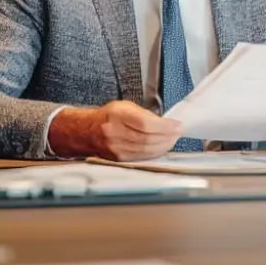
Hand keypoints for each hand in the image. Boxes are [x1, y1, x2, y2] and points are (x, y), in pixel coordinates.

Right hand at [48, 100, 182, 160]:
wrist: (87, 130)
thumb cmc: (108, 117)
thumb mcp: (126, 106)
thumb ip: (145, 114)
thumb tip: (165, 123)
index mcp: (117, 115)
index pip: (146, 123)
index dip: (165, 126)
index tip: (177, 125)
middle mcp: (114, 132)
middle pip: (147, 138)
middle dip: (167, 137)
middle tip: (178, 133)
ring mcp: (115, 147)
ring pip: (145, 150)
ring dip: (163, 146)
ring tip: (172, 140)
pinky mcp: (118, 158)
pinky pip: (140, 157)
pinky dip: (154, 153)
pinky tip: (161, 148)